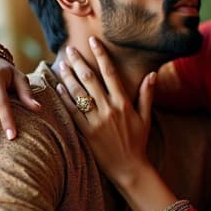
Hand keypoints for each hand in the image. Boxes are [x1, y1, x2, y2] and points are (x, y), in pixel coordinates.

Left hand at [56, 38, 155, 187]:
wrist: (130, 169)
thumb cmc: (138, 142)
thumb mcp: (146, 117)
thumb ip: (147, 94)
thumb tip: (153, 74)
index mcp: (124, 103)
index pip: (110, 73)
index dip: (101, 55)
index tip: (93, 41)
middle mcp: (109, 109)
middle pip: (90, 80)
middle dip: (79, 62)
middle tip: (69, 49)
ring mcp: (96, 121)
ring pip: (79, 93)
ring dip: (68, 77)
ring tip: (61, 64)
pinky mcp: (86, 133)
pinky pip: (72, 112)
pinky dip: (64, 98)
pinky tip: (57, 87)